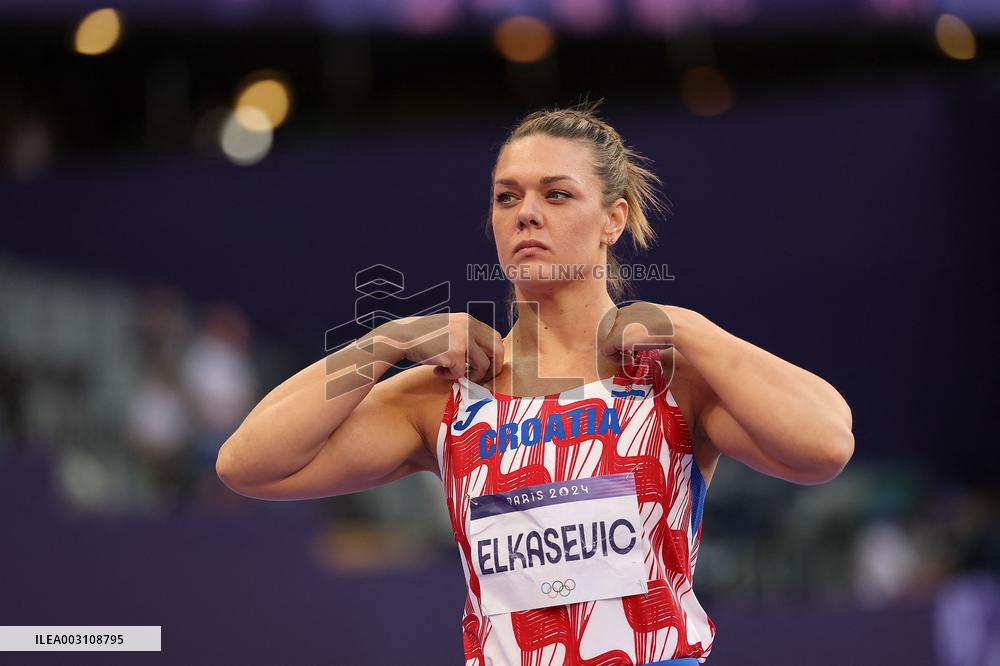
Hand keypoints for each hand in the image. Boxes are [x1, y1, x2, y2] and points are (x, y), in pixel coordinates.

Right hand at [379, 313, 503, 382]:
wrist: (402, 337)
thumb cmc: (424, 336)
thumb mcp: (450, 328)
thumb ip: (467, 336)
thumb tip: (485, 356)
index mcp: (469, 320)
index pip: (496, 338)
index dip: (495, 354)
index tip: (488, 366)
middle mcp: (469, 327)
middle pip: (497, 351)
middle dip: (493, 368)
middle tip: (482, 377)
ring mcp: (463, 340)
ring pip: (483, 366)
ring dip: (471, 375)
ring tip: (454, 374)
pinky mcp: (454, 354)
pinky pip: (461, 373)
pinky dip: (450, 376)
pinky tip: (438, 371)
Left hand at [599, 301, 675, 363]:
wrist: (673, 326)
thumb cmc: (672, 326)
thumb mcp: (659, 321)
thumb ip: (649, 325)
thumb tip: (648, 334)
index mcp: (634, 308)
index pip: (624, 324)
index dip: (629, 337)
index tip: (638, 346)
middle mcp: (623, 313)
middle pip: (616, 333)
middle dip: (624, 345)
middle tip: (634, 354)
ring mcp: (618, 325)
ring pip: (611, 342)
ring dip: (621, 352)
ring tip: (633, 358)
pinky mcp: (615, 337)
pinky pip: (607, 352)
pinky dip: (616, 359)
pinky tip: (630, 361)